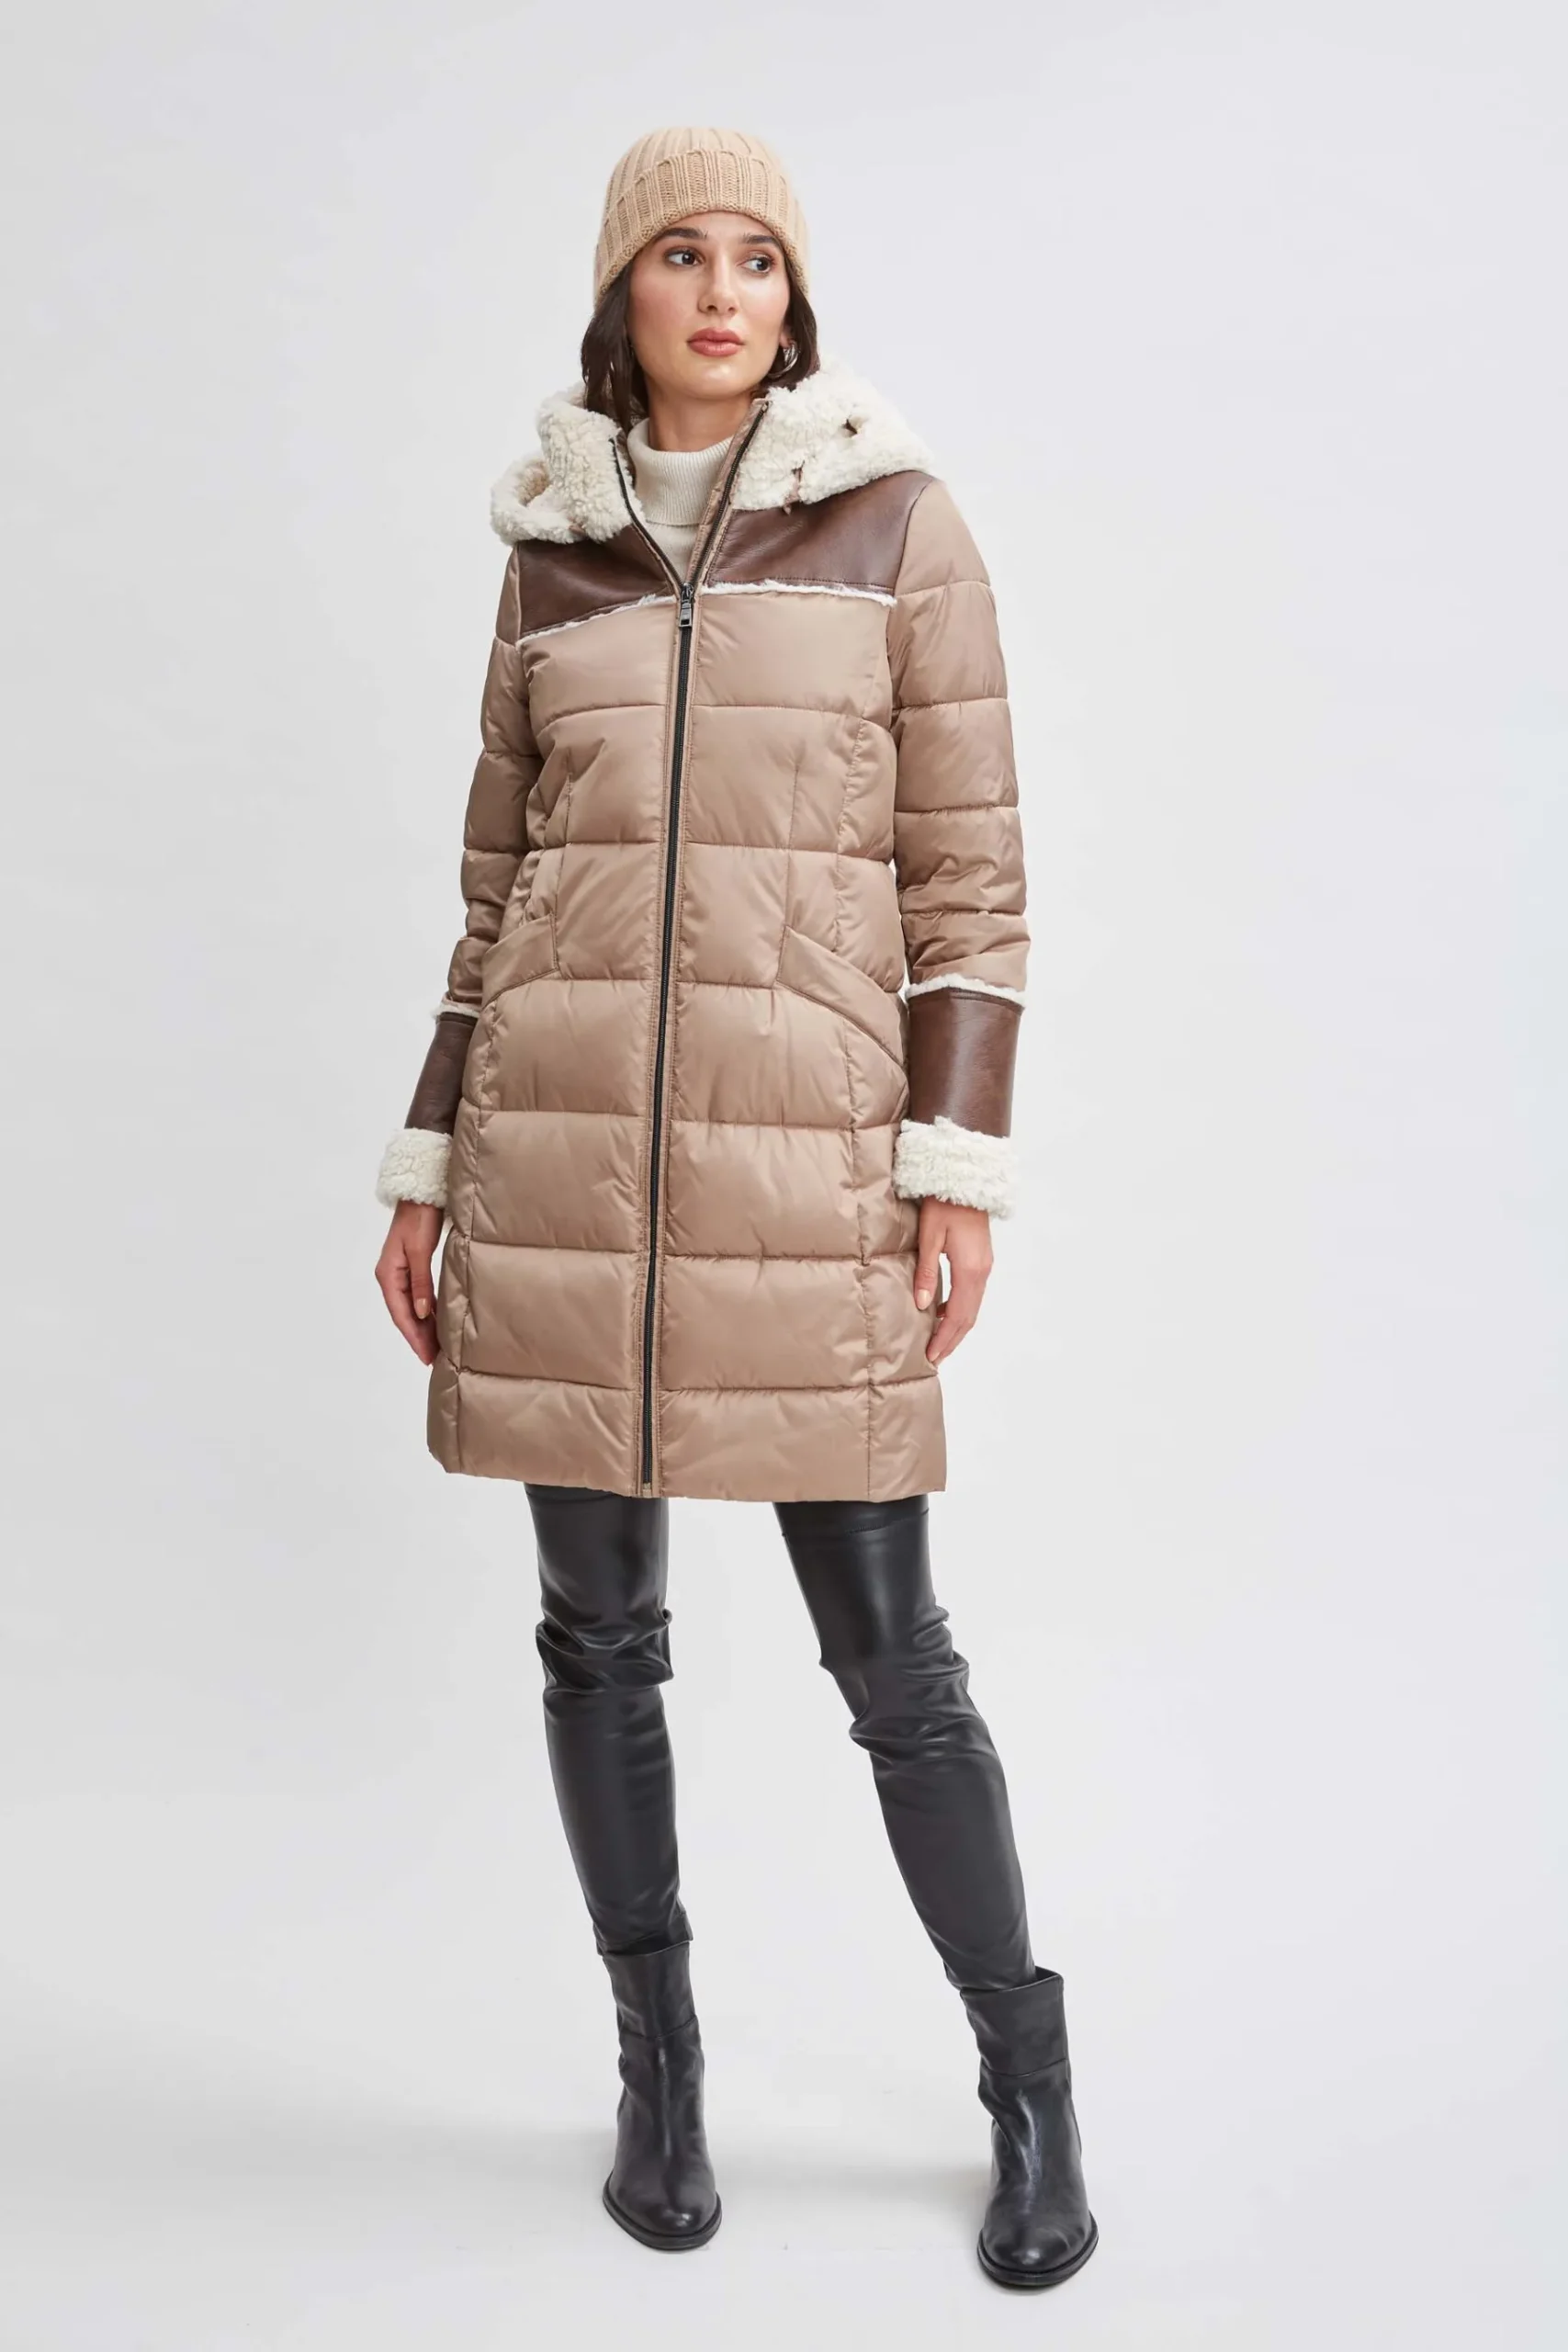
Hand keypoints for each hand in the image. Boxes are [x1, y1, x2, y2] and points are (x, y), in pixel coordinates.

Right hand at [375, 1201, 443, 1364]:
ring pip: (411, 1307)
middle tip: (434, 1359)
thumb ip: (420, 1283)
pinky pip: (417, 1297)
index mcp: (388, 1274)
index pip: (400, 1314)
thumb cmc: (419, 1218)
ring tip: (437, 1347)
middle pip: (404, 1314)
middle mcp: (390, 1276)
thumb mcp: (420, 1251)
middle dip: (418, 1337)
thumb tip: (421, 1314)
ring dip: (423, 1326)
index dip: (413, 1337)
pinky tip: (437, 1321)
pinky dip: (427, 1311)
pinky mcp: (411, 1267)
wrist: (421, 1194)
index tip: (425, 1356)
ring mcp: (400, 1272)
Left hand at [912, 1197, 993, 1365]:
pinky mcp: (981, 1259)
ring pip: (972, 1307)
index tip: (932, 1357)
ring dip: (956, 1327)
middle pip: (969, 1317)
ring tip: (939, 1342)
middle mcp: (982, 1273)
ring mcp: (984, 1266)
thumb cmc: (944, 1204)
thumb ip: (927, 1273)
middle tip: (935, 1358)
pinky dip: (960, 1310)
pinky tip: (943, 1313)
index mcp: (970, 1271)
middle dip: (952, 1340)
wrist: (966, 1178)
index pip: (958, 1316)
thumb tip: (924, 1306)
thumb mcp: (930, 1237)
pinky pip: (972, 1294)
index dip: (946, 1339)